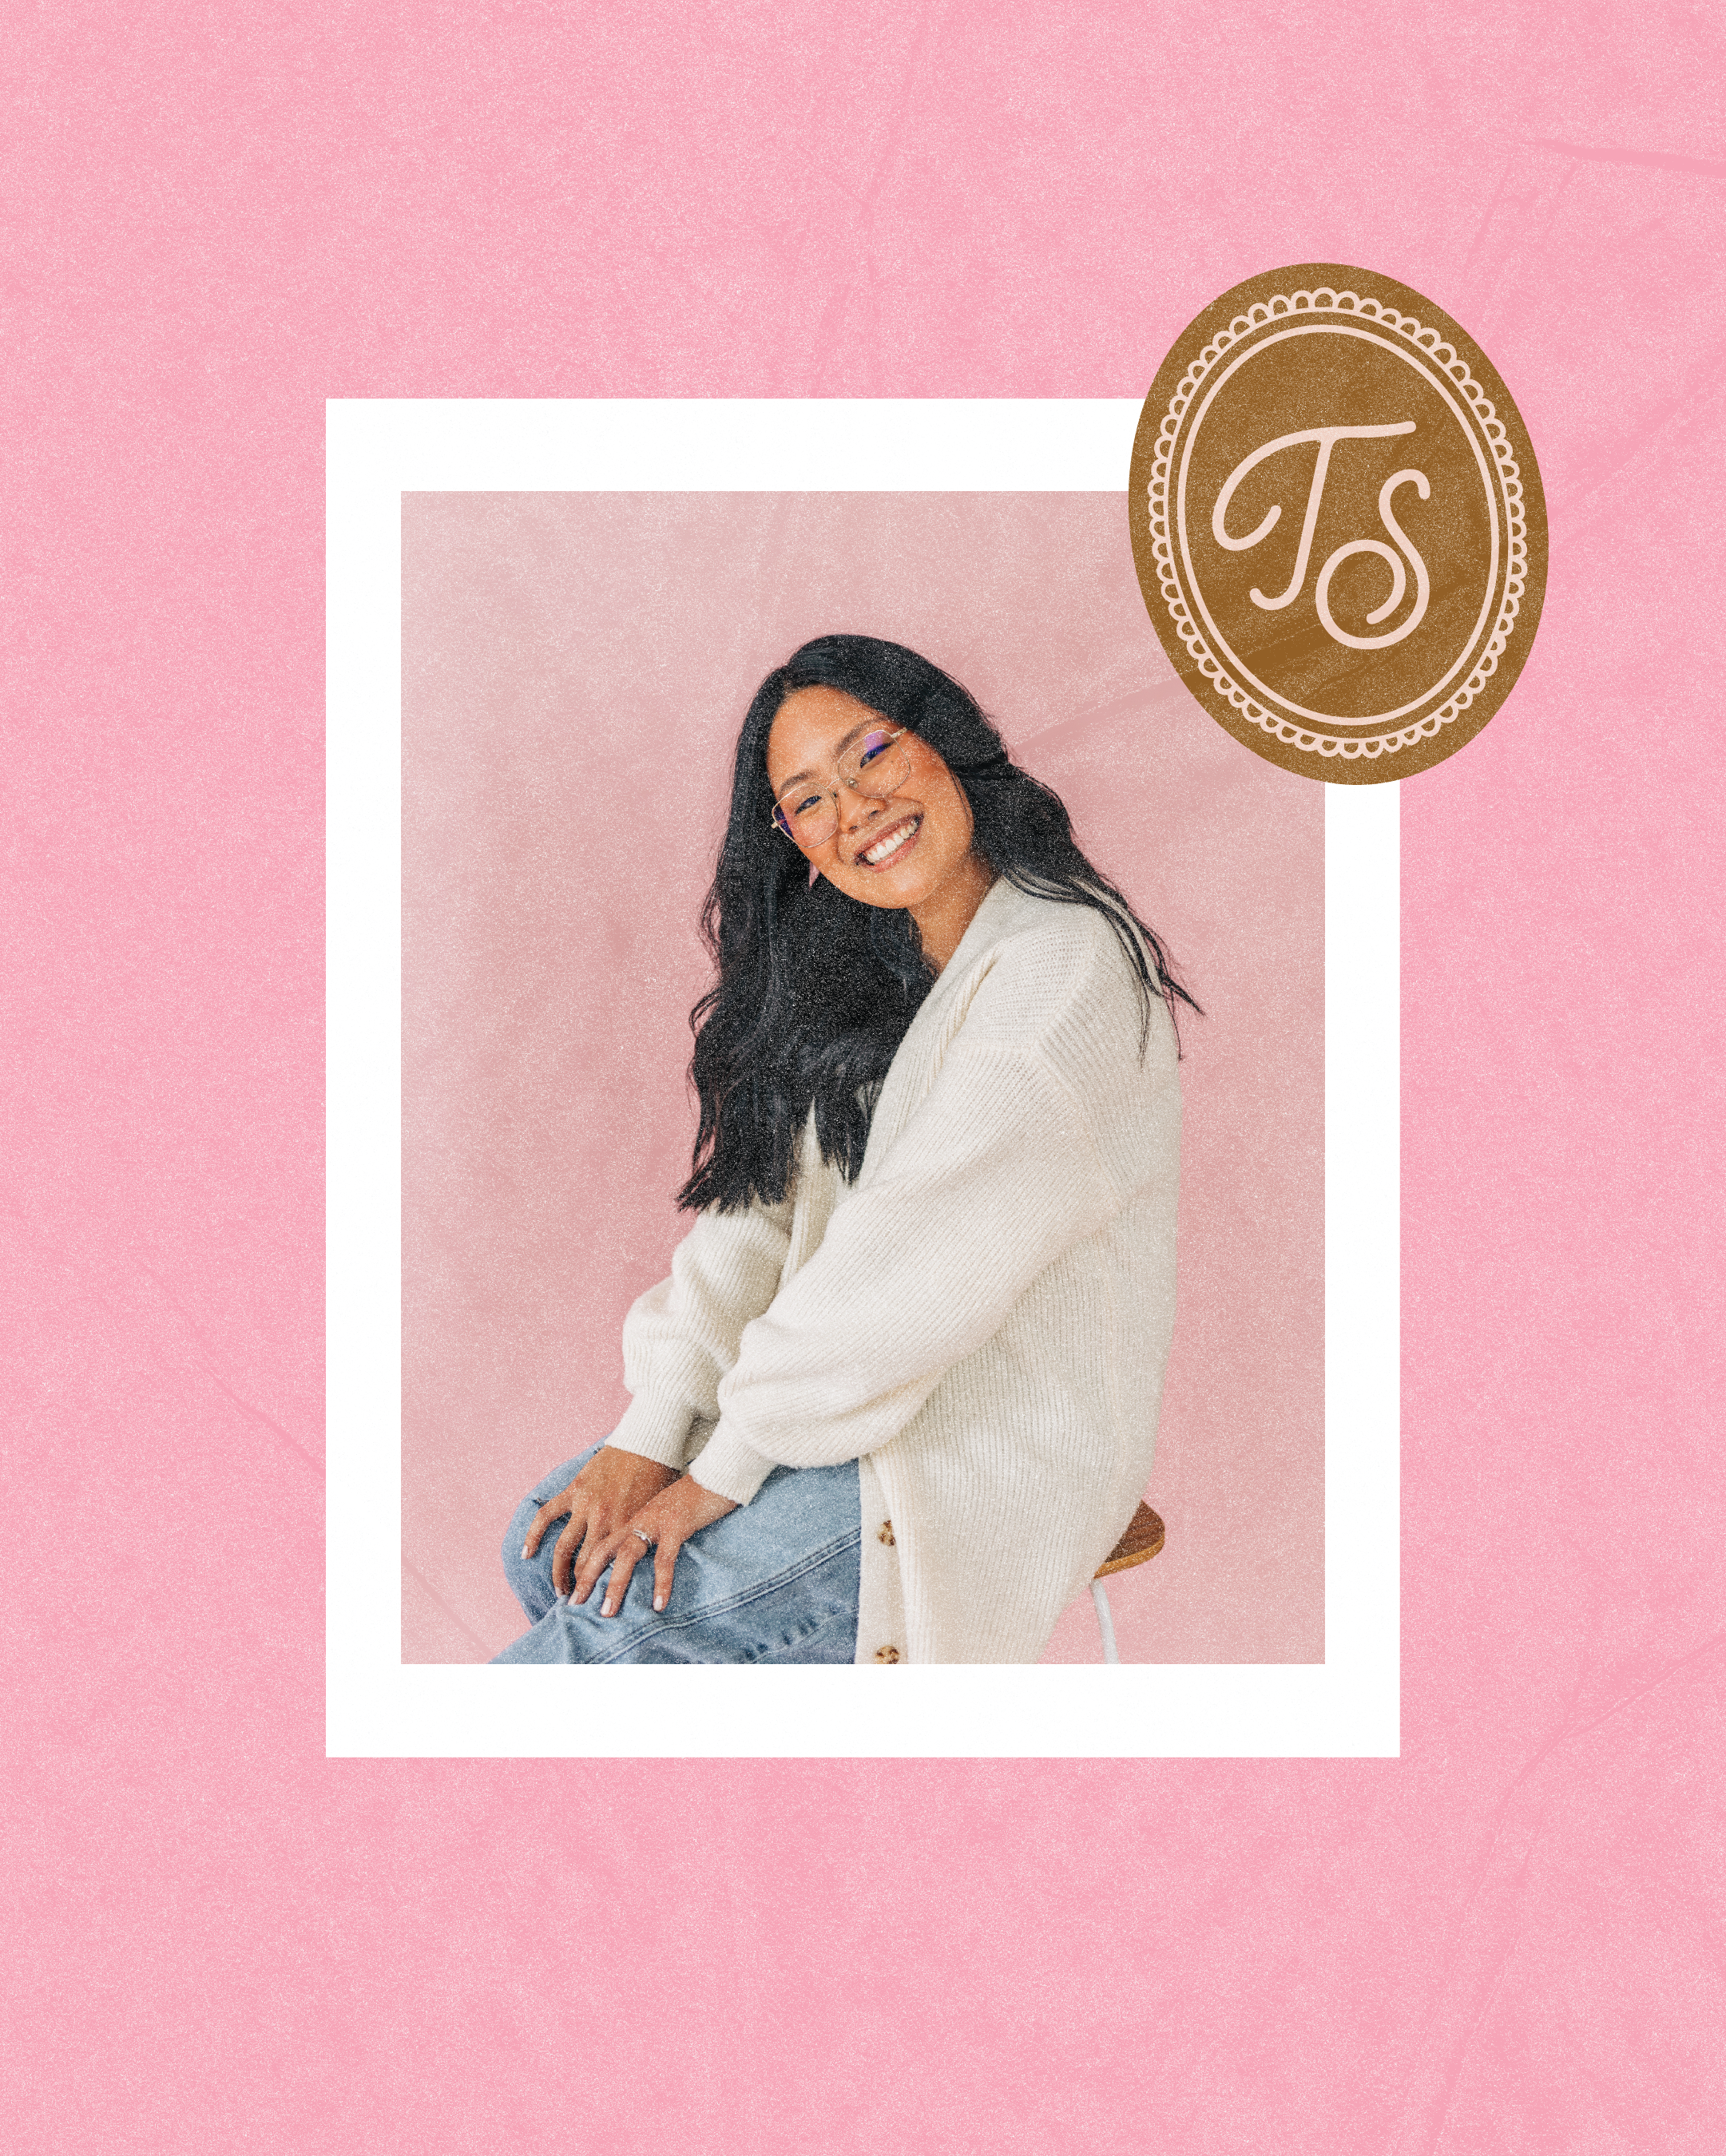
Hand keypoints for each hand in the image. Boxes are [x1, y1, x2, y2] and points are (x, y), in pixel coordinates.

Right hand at [523, 1446, 679, 1599]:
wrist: (646, 1445)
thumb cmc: (656, 1478)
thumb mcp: (651, 1512)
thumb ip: (637, 1535)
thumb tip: (634, 1561)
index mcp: (623, 1526)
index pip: (607, 1566)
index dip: (600, 1588)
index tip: (597, 1603)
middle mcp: (602, 1519)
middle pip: (585, 1563)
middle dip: (580, 1587)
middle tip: (577, 1604)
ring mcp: (584, 1505)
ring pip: (564, 1548)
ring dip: (558, 1572)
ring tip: (559, 1590)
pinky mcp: (573, 1491)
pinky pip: (547, 1515)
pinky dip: (534, 1534)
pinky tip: (526, 1553)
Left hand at [574, 1473, 738, 1616]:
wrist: (714, 1475)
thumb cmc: (690, 1497)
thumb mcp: (660, 1513)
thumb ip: (645, 1531)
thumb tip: (636, 1555)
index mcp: (630, 1517)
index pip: (597, 1544)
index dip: (581, 1568)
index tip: (573, 1593)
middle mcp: (637, 1519)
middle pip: (601, 1549)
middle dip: (586, 1578)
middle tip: (574, 1605)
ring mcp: (655, 1522)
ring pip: (626, 1556)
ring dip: (615, 1585)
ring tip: (607, 1612)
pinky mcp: (677, 1526)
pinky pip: (664, 1559)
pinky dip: (661, 1583)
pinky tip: (659, 1604)